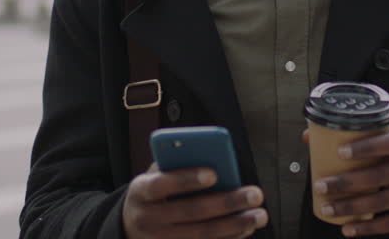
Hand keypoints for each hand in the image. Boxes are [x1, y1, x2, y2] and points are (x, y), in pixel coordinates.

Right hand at [123, 164, 268, 238]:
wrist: (129, 226)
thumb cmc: (153, 192)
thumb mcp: (155, 174)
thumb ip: (176, 165)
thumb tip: (211, 158)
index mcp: (141, 191)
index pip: (162, 184)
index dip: (187, 179)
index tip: (214, 173)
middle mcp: (148, 219)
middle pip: (190, 212)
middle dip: (226, 203)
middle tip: (255, 194)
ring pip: (201, 235)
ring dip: (234, 225)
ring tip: (259, 215)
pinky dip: (228, 238)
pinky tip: (246, 228)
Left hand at [309, 131, 388, 236]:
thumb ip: (357, 139)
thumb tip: (309, 136)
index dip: (366, 147)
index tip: (340, 152)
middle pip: (379, 176)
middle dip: (346, 183)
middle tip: (321, 186)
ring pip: (381, 202)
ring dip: (350, 207)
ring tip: (327, 208)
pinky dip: (367, 228)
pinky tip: (348, 229)